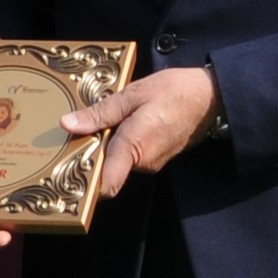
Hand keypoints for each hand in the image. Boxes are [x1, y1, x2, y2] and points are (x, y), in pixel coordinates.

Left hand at [61, 64, 218, 199]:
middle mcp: (143, 163)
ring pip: (119, 161)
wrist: (211, 96)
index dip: (86, 186)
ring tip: (102, 122)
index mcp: (134, 148)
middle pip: (107, 169)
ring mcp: (152, 162)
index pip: (106, 184)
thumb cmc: (173, 91)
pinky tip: (122, 124)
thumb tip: (68, 125)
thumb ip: (100, 113)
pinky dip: (123, 144)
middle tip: (77, 134)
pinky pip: (132, 156)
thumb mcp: (132, 95)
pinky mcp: (158, 158)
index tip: (67, 175)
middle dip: (92, 155)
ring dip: (109, 146)